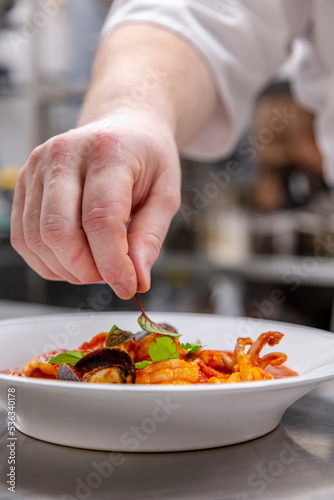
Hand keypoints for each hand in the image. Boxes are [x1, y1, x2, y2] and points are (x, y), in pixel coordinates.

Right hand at [10, 114, 180, 298]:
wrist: (123, 127)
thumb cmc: (146, 158)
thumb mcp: (165, 193)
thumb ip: (150, 237)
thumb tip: (137, 279)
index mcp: (108, 151)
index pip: (100, 218)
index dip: (112, 263)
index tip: (128, 286)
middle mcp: (65, 154)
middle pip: (59, 232)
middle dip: (86, 270)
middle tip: (111, 275)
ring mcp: (38, 167)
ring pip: (37, 240)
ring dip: (67, 269)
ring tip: (96, 266)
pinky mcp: (24, 183)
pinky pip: (23, 238)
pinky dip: (47, 262)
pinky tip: (73, 260)